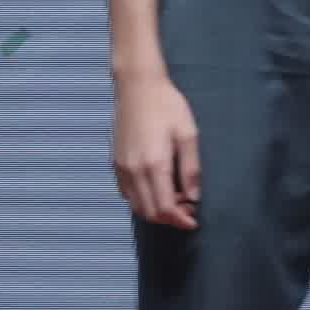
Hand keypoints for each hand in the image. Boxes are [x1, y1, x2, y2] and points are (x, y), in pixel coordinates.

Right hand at [111, 72, 201, 228]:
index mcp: (154, 164)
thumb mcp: (188, 134)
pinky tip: (159, 189)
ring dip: (156, 211)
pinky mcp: (115, 163)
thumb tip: (194, 197)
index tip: (194, 222)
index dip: (180, 220)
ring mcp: (122, 167)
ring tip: (177, 201)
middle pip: (149, 212)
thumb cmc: (167, 106)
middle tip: (188, 211)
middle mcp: (134, 170)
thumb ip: (191, 169)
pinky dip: (142, 200)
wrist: (138, 87)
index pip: (164, 207)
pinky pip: (127, 193)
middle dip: (169, 219)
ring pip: (136, 205)